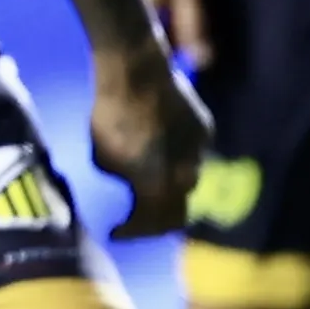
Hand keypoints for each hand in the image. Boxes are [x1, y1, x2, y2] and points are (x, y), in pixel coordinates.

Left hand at [86, 44, 214, 239]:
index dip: (132, 232)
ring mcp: (200, 152)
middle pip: (177, 210)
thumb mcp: (103, 160)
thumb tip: (132, 182)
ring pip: (188, 180)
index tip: (114, 231)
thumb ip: (124, 181)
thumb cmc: (111, 119)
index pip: (152, 226)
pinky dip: (177, 159)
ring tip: (150, 180)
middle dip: (154, 216)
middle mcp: (188, 177)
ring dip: (169, 186)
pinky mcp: (205, 129)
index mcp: (161, 190)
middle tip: (136, 214)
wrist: (137, 76)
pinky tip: (161, 149)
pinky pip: (193, 153)